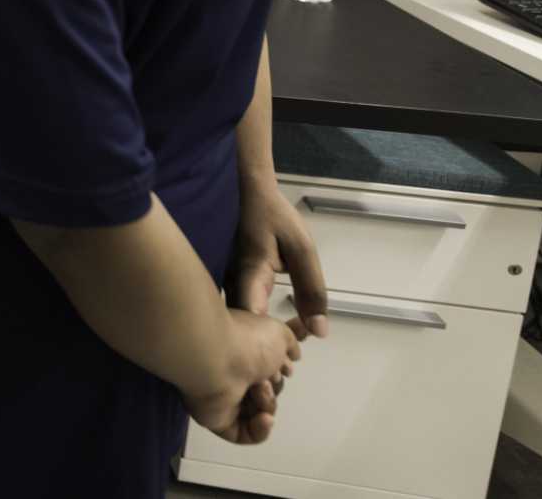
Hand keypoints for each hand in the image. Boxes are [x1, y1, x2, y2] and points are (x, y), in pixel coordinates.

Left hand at [186, 308, 300, 444]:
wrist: (215, 357)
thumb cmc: (245, 341)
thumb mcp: (278, 333)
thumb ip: (290, 343)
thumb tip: (292, 355)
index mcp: (238, 353)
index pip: (264, 370)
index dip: (279, 372)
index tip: (286, 368)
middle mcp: (228, 374)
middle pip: (264, 393)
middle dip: (273, 387)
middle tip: (265, 378)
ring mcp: (221, 398)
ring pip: (259, 413)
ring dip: (267, 403)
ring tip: (258, 389)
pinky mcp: (217, 421)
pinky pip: (246, 434)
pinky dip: (260, 429)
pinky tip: (264, 418)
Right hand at [231, 175, 329, 339]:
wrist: (245, 189)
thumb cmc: (273, 215)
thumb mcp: (302, 249)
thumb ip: (312, 290)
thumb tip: (319, 331)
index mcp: (248, 277)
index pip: (256, 325)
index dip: (274, 344)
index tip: (295, 345)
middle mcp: (228, 286)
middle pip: (240, 332)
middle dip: (265, 348)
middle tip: (292, 351)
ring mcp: (221, 285)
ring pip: (234, 325)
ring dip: (256, 339)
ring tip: (282, 345)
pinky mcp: (223, 283)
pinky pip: (233, 314)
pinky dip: (250, 327)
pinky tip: (265, 329)